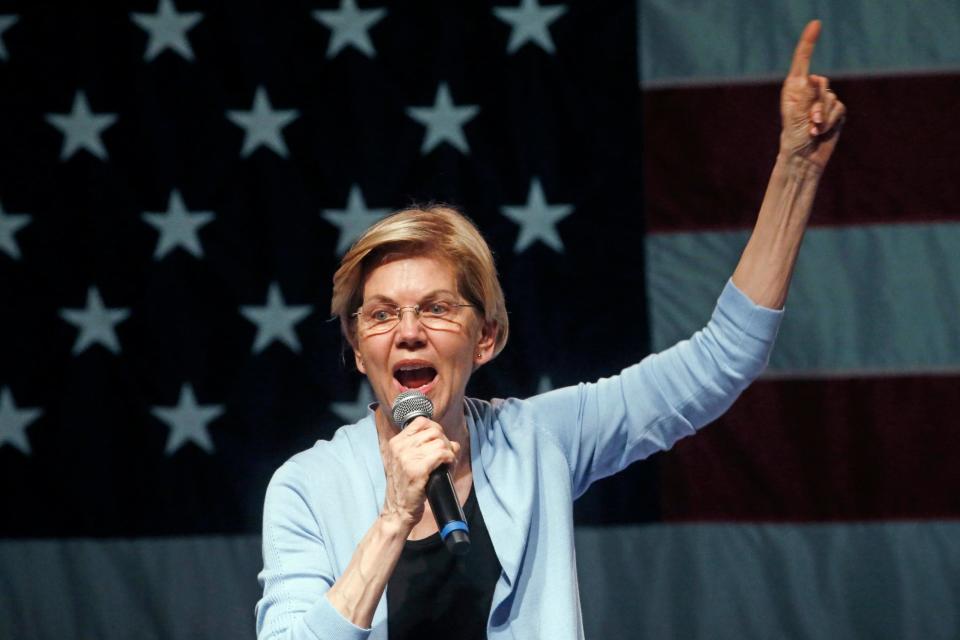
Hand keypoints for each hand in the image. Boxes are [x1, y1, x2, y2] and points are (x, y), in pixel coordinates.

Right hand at [380, 417, 459, 528]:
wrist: (398, 509)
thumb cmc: (406, 486)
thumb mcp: (406, 461)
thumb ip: (422, 447)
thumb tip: (451, 442)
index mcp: (396, 442)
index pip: (421, 422)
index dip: (436, 429)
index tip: (439, 441)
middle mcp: (400, 447)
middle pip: (434, 431)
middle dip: (445, 441)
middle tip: (446, 455)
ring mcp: (407, 458)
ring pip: (440, 442)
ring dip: (449, 451)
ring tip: (447, 462)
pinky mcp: (417, 470)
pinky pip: (442, 454)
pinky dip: (449, 458)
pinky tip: (447, 466)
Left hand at [779, 20, 845, 167]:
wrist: (804, 158)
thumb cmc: (793, 137)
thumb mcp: (796, 116)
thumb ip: (806, 96)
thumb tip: (814, 78)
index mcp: (794, 89)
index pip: (802, 61)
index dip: (809, 42)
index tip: (816, 23)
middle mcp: (808, 92)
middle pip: (822, 83)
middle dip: (817, 103)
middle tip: (810, 121)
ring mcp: (823, 101)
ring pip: (832, 98)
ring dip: (823, 117)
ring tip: (812, 130)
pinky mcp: (835, 111)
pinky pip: (840, 109)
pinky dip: (831, 122)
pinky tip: (821, 132)